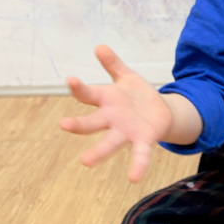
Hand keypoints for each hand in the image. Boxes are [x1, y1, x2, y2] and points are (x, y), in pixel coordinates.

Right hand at [59, 44, 174, 182]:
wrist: (160, 112)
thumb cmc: (137, 95)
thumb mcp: (127, 77)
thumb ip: (113, 64)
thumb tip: (99, 46)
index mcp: (107, 100)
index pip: (89, 94)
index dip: (79, 88)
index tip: (70, 80)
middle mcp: (112, 119)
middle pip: (92, 123)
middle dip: (78, 124)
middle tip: (63, 124)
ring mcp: (125, 132)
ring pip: (110, 143)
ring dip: (98, 152)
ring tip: (85, 161)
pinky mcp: (143, 140)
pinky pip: (140, 155)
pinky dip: (137, 165)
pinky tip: (134, 177)